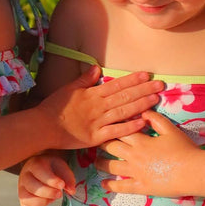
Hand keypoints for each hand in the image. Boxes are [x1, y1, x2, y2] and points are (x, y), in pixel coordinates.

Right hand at [18, 155, 75, 205]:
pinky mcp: (22, 200)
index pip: (39, 171)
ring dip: (43, 202)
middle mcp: (24, 176)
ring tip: (52, 198)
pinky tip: (46, 202)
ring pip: (27, 199)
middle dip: (49, 193)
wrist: (43, 169)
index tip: (62, 185)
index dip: (51, 180)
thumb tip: (71, 191)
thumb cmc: (53, 168)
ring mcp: (21, 189)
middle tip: (59, 193)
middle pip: (32, 187)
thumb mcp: (62, 168)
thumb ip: (68, 178)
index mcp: (34, 164)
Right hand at [41, 68, 162, 149]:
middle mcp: (99, 106)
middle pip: (125, 96)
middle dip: (144, 89)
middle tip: (160, 85)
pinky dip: (130, 127)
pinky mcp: (97, 137)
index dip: (133, 80)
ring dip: (141, 104)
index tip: (146, 75)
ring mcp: (99, 121)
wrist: (44, 126)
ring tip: (156, 99)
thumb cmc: (55, 107)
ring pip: (124, 111)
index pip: (117, 85)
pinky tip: (143, 122)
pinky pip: (116, 131)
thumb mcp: (69, 89)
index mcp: (93, 94)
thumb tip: (97, 68)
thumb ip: (85, 79)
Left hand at [98, 111, 199, 197]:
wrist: (193, 170)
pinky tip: (103, 184)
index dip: (111, 126)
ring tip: (95, 161)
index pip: (120, 130)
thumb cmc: (184, 149)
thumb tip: (142, 112)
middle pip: (111, 147)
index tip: (102, 124)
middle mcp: (134, 156)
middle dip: (101, 142)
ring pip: (112, 166)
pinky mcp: (140, 187)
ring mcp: (136, 172)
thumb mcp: (170, 130)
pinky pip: (122, 186)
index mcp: (141, 140)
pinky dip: (111, 185)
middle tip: (94, 140)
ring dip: (101, 163)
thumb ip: (155, 119)